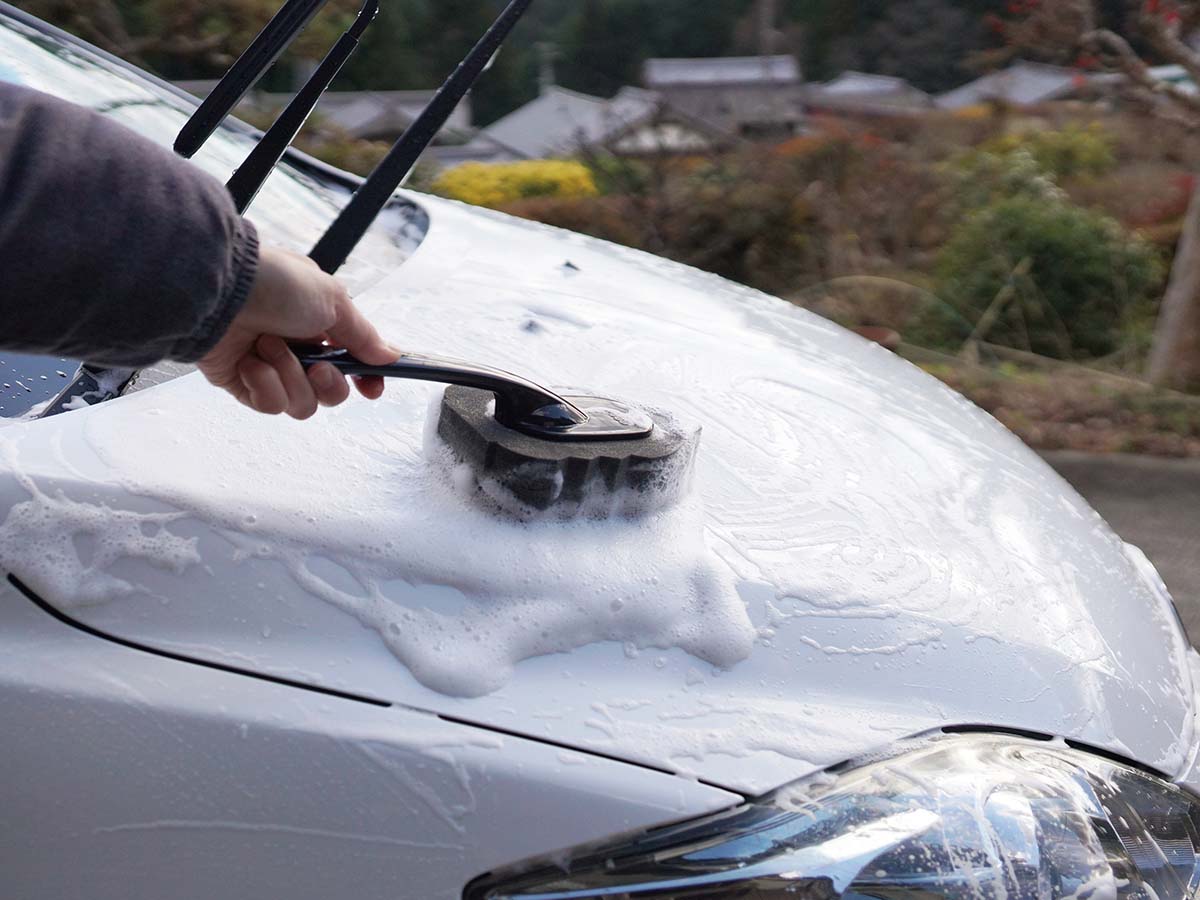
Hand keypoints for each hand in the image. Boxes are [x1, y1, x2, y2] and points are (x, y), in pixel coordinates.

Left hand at [198, 246, 398, 418]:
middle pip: (330, 392)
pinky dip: (264, 385)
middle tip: (316, 364)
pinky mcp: (241, 384)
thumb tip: (390, 355)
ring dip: (290, 376)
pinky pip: (268, 405)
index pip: (352, 362)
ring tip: (268, 346)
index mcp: (320, 324)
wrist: (217, 290)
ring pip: (301, 403)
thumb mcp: (333, 301)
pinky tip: (249, 362)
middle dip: (328, 383)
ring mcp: (269, 367)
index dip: (365, 379)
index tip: (371, 388)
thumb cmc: (275, 283)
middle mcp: (296, 347)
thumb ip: (363, 336)